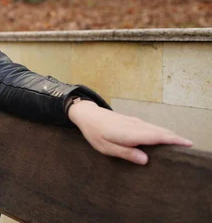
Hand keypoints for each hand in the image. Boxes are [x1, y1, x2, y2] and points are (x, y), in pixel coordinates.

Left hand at [68, 100, 192, 164]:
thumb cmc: (95, 133)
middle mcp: (135, 125)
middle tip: (188, 146)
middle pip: (159, 131)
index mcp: (129, 133)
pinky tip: (164, 136)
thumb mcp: (106, 148)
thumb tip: (145, 160)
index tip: (187, 143)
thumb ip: (125, 153)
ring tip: (181, 143)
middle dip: (175, 138)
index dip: (172, 140)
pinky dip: (160, 131)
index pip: (156, 136)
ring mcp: (135, 122)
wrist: (87, 114)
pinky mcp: (133, 121)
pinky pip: (151, 126)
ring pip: (156, 128)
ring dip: (169, 134)